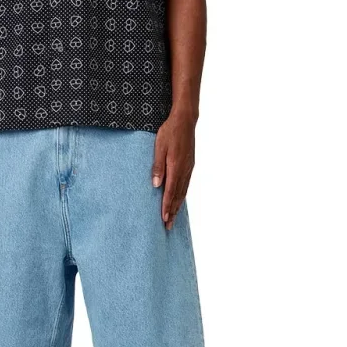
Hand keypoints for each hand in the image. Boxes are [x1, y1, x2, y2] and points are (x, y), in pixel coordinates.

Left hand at [152, 114, 196, 230]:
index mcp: (176, 167)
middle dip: (173, 212)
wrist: (185, 120)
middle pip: (178, 196)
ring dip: (178, 206)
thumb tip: (156, 185)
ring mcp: (189, 168)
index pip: (170, 192)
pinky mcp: (190, 166)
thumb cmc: (169, 132)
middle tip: (168, 226)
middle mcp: (184, 170)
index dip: (167, 207)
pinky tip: (179, 200)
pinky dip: (182, 196)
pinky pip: (186, 185)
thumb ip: (158, 167)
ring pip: (183, 192)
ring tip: (173, 217)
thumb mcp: (159, 147)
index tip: (164, 219)